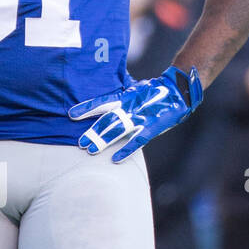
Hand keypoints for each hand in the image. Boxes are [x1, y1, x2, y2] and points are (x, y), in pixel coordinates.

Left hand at [69, 65, 202, 161]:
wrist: (177, 91)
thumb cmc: (153, 91)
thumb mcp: (134, 88)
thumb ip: (120, 95)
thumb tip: (103, 93)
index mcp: (125, 96)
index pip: (101, 102)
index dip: (86, 108)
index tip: (71, 115)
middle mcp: (129, 107)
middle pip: (107, 120)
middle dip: (93, 132)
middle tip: (80, 143)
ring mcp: (140, 117)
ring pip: (118, 130)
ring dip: (103, 141)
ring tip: (90, 150)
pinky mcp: (151, 127)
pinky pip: (136, 141)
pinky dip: (125, 150)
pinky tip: (115, 159)